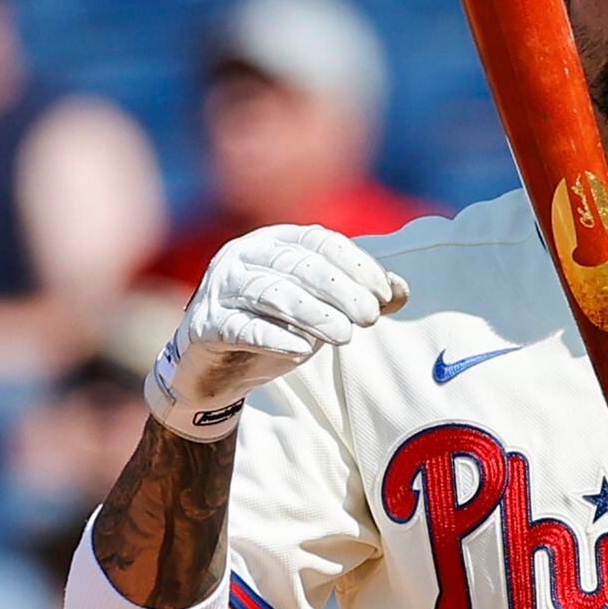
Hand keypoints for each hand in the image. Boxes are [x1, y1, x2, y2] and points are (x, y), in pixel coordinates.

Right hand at [146, 224, 406, 440]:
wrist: (214, 368)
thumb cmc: (273, 328)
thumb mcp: (321, 309)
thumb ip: (358, 296)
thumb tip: (402, 291)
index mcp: (274, 240)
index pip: (321, 240)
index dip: (357, 264)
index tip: (384, 294)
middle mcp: (243, 255)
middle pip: (299, 264)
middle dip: (340, 290)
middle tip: (370, 317)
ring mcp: (220, 288)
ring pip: (272, 293)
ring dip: (314, 314)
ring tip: (346, 336)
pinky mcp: (205, 325)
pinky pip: (242, 327)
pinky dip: (274, 337)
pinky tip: (302, 351)